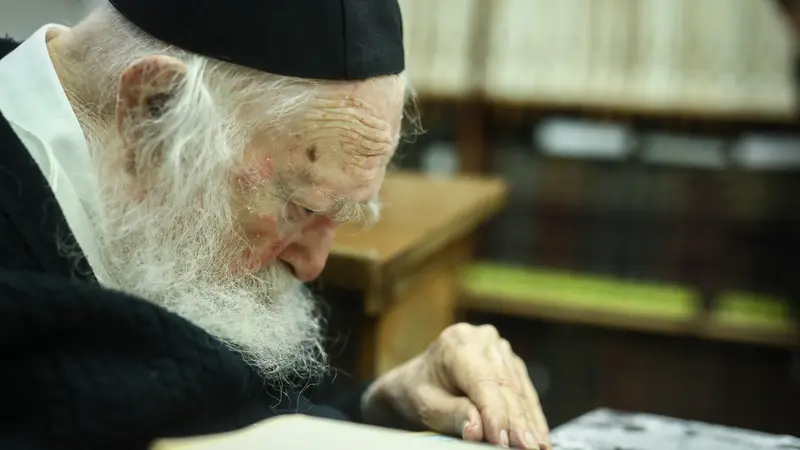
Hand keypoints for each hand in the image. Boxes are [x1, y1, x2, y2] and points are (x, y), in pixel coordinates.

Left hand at [361, 323, 549, 448]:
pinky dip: (532, 415)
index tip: (502, 440)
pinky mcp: (510, 362)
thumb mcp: (427, 405)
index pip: (484, 381)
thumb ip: (452, 414)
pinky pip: (524, 390)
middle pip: (505, 385)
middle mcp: (482, 339)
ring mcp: (499, 348)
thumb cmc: (419, 391)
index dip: (496, 413)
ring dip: (530, 422)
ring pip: (519, 389)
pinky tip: (539, 436)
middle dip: (517, 422)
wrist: (418, 379)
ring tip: (537, 447)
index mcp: (457, 343)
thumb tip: (478, 428)